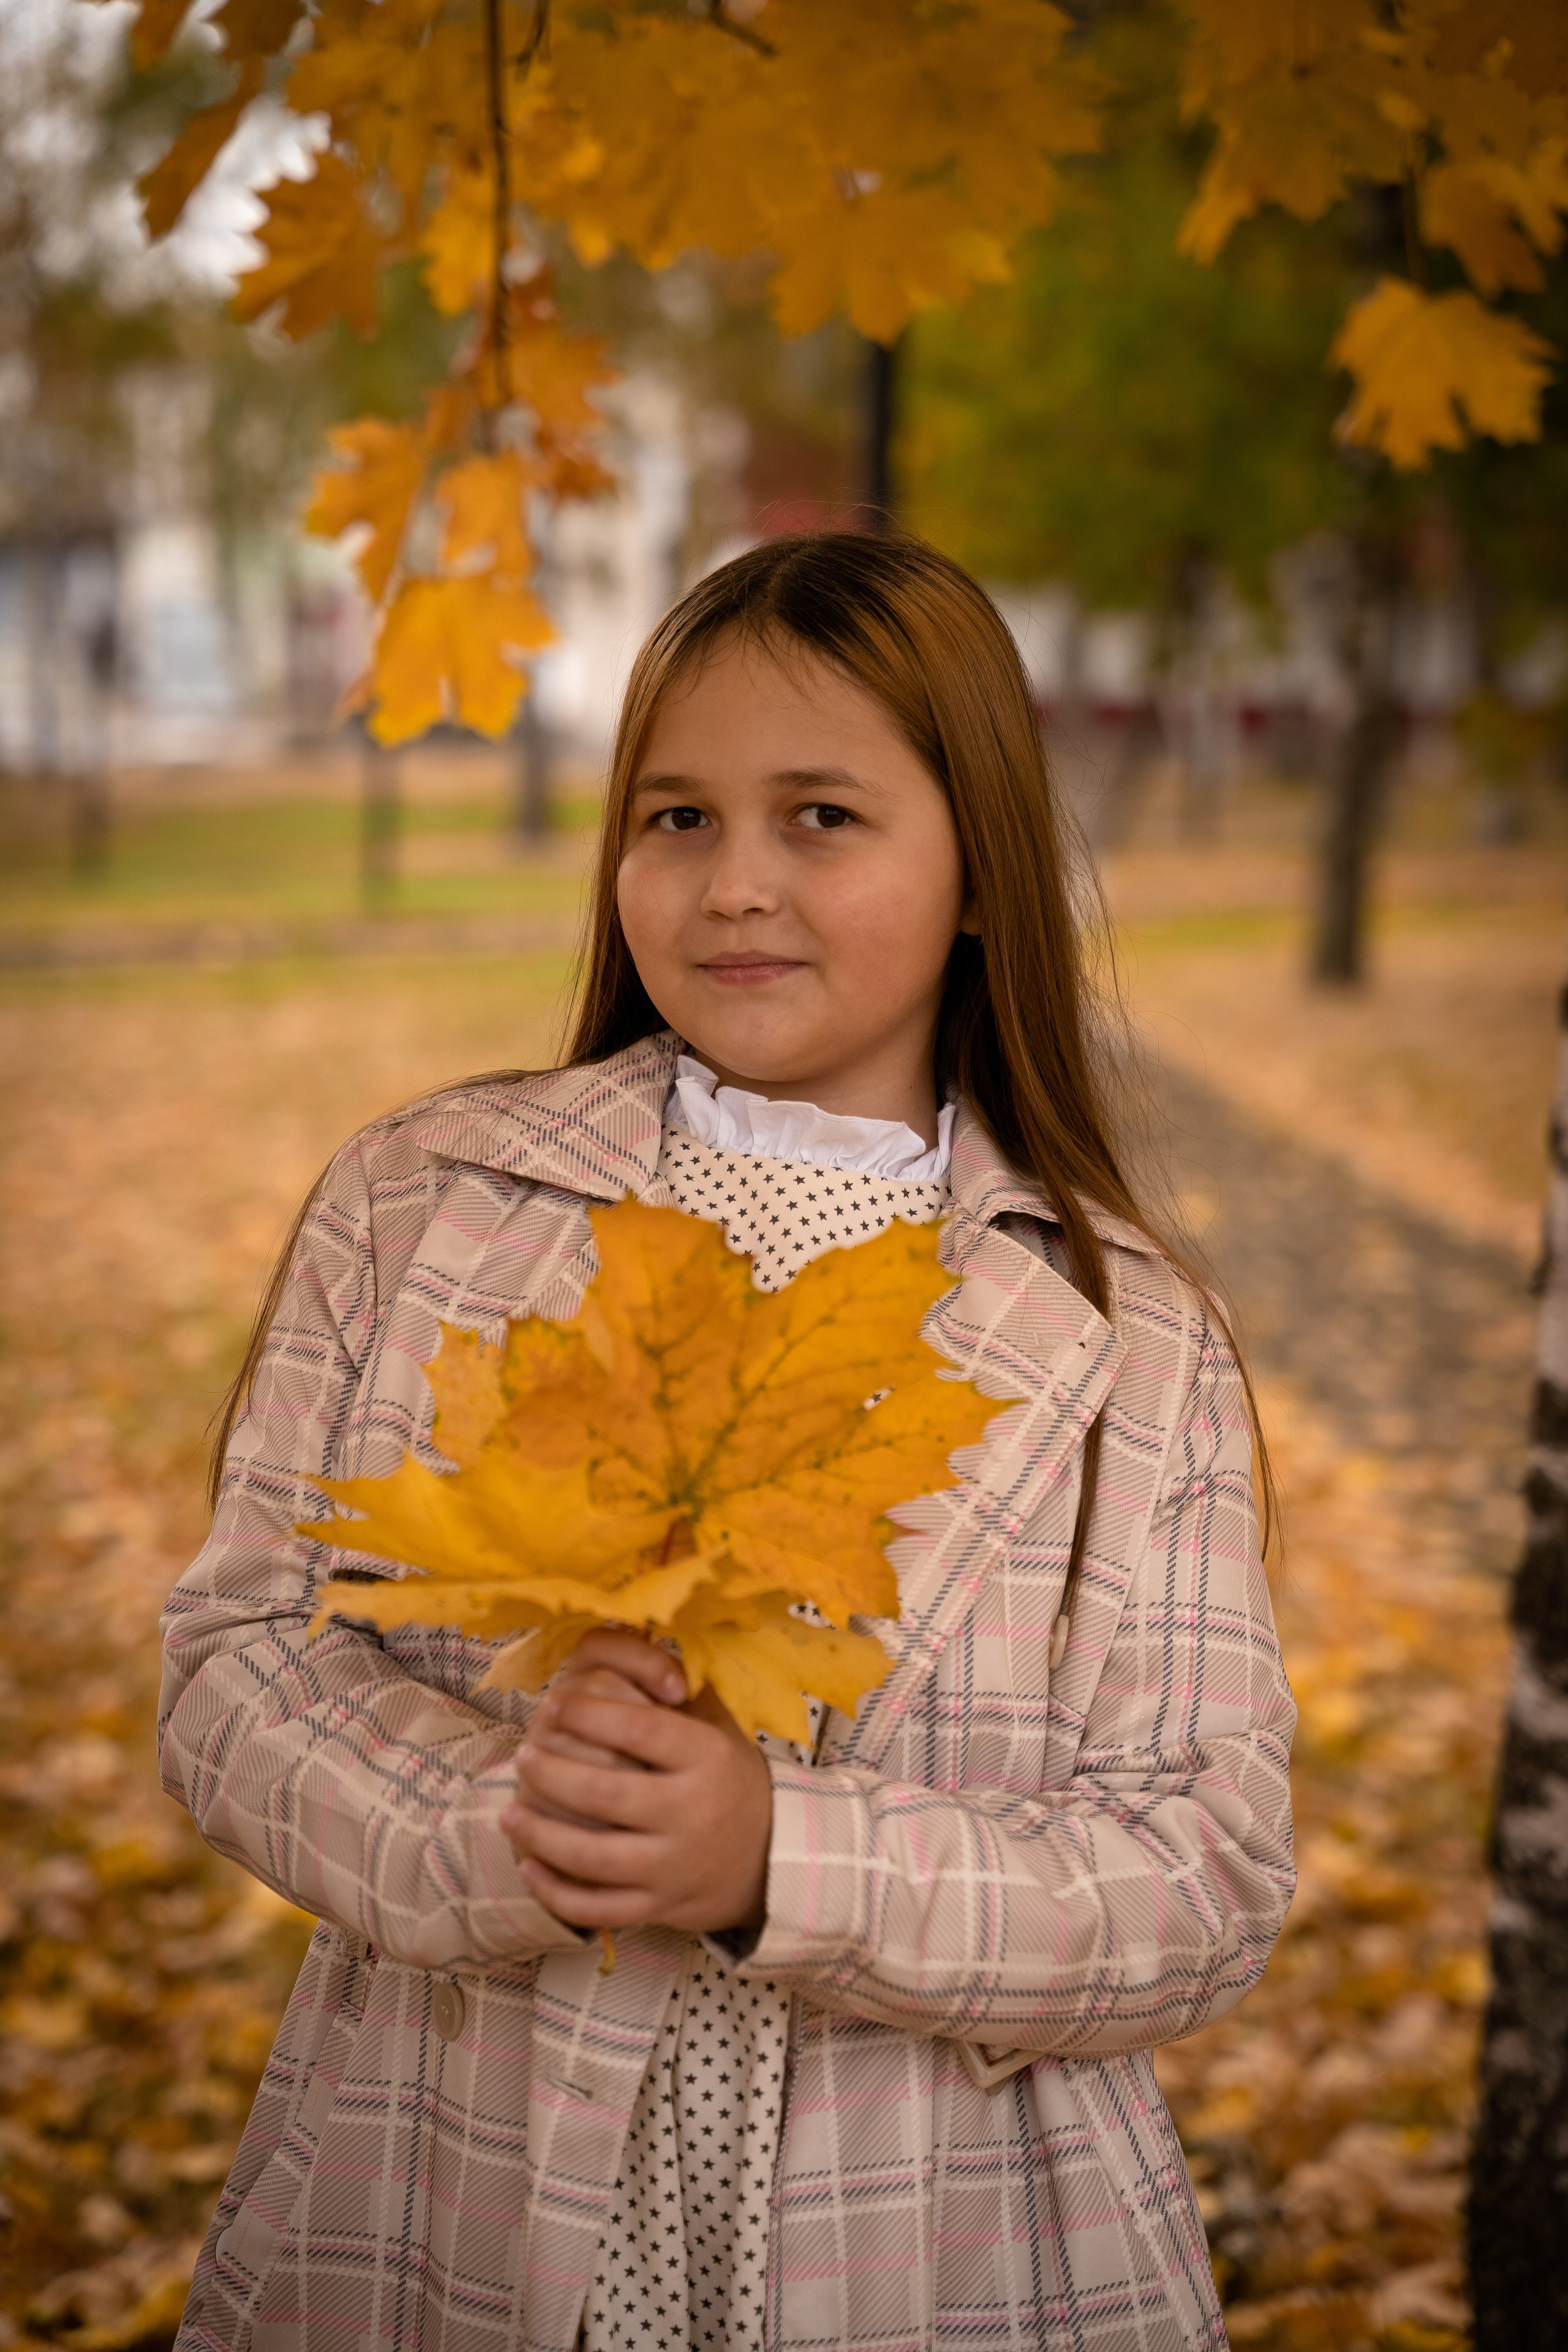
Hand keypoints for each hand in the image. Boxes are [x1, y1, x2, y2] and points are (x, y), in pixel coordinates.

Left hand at [500, 1629, 773, 1935]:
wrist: (771, 1858)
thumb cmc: (730, 1778)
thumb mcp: (719, 1727)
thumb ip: (679, 1693)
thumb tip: (628, 1644)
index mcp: (707, 1759)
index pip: (640, 1730)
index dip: (589, 1713)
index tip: (554, 1701)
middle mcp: (691, 1813)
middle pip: (605, 1793)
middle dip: (552, 1772)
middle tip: (523, 1753)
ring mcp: (672, 1867)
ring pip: (592, 1857)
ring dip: (541, 1834)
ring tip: (510, 1811)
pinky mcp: (657, 1907)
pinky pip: (597, 1907)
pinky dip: (556, 1892)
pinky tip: (529, 1865)